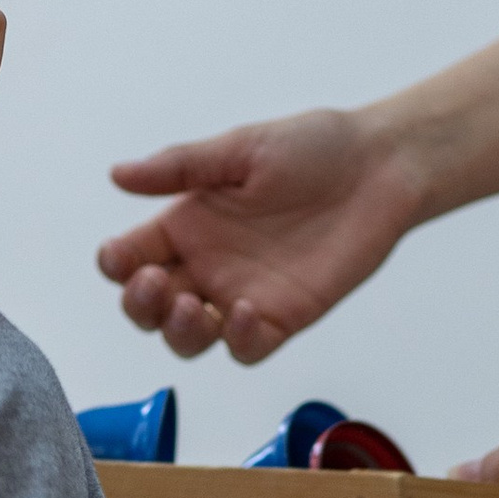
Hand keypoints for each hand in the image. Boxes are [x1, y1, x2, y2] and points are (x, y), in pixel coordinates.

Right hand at [100, 111, 425, 362]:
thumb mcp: (241, 149)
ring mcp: (242, 295)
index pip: (132, 256)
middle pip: (149, 308)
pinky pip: (246, 348)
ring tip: (191, 306)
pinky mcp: (283, 317)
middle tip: (157, 284)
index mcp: (188, 223)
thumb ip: (182, 167)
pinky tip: (243, 312)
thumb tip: (118, 174)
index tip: (120, 257)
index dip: (116, 264)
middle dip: (141, 305)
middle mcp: (208, 265)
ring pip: (190, 338)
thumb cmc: (314, 148)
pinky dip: (235, 340)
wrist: (381, 167)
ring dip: (178, 332)